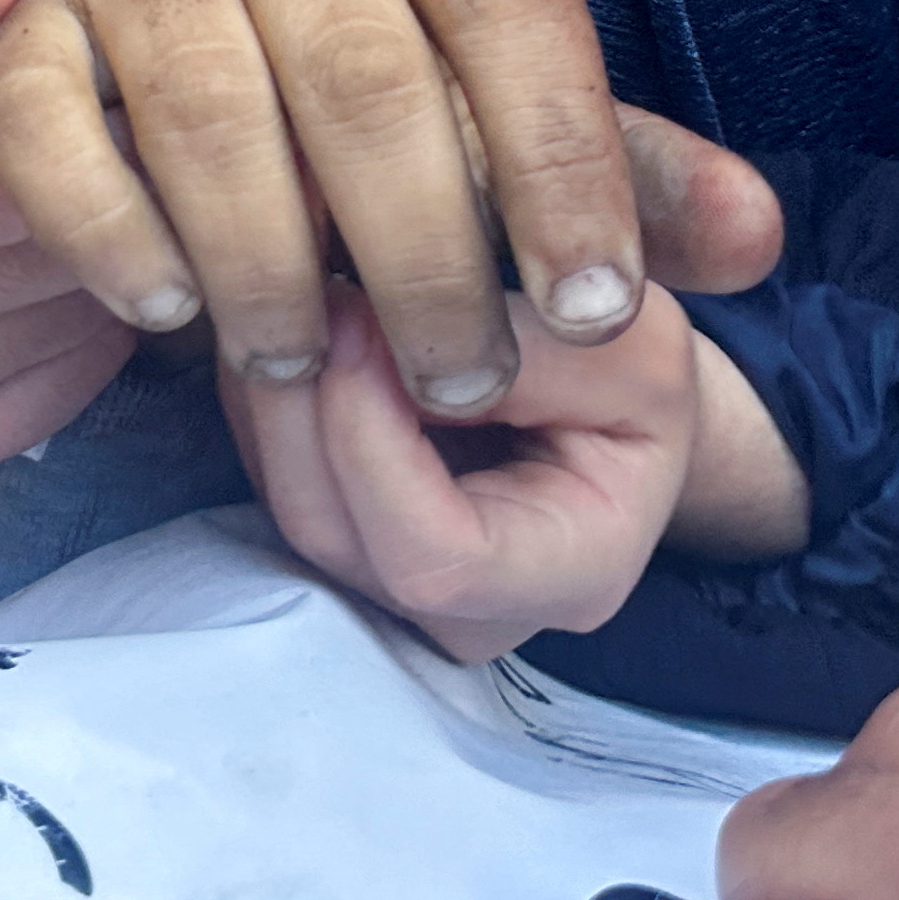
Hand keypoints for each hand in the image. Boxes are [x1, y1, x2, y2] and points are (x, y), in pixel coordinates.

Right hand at [0, 0, 784, 416]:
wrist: (163, 81)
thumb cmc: (369, 110)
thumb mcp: (508, 132)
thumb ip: (622, 181)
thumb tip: (756, 236)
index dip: (563, 161)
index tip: (597, 309)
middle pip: (357, 68)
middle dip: (423, 249)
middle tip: (463, 377)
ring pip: (204, 106)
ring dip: (268, 260)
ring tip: (310, 364)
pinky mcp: (22, 34)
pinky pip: (51, 133)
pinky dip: (112, 232)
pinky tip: (170, 312)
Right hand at [0, 0, 135, 478]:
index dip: (87, 134)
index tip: (132, 94)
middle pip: (54, 251)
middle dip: (121, 192)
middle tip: (145, 140)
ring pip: (89, 313)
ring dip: (124, 255)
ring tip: (107, 203)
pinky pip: (90, 371)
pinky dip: (104, 317)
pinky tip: (75, 275)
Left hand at [229, 282, 792, 662]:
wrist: (616, 397)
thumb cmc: (631, 371)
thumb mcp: (626, 341)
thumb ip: (522, 353)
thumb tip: (385, 339)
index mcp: (575, 576)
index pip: (434, 558)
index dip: (371, 441)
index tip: (361, 318)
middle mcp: (475, 615)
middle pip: (335, 536)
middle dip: (307, 403)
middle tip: (317, 285)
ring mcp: (399, 590)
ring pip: (289, 505)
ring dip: (276, 394)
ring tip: (307, 290)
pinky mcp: (346, 540)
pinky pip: (271, 479)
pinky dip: (266, 399)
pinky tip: (295, 324)